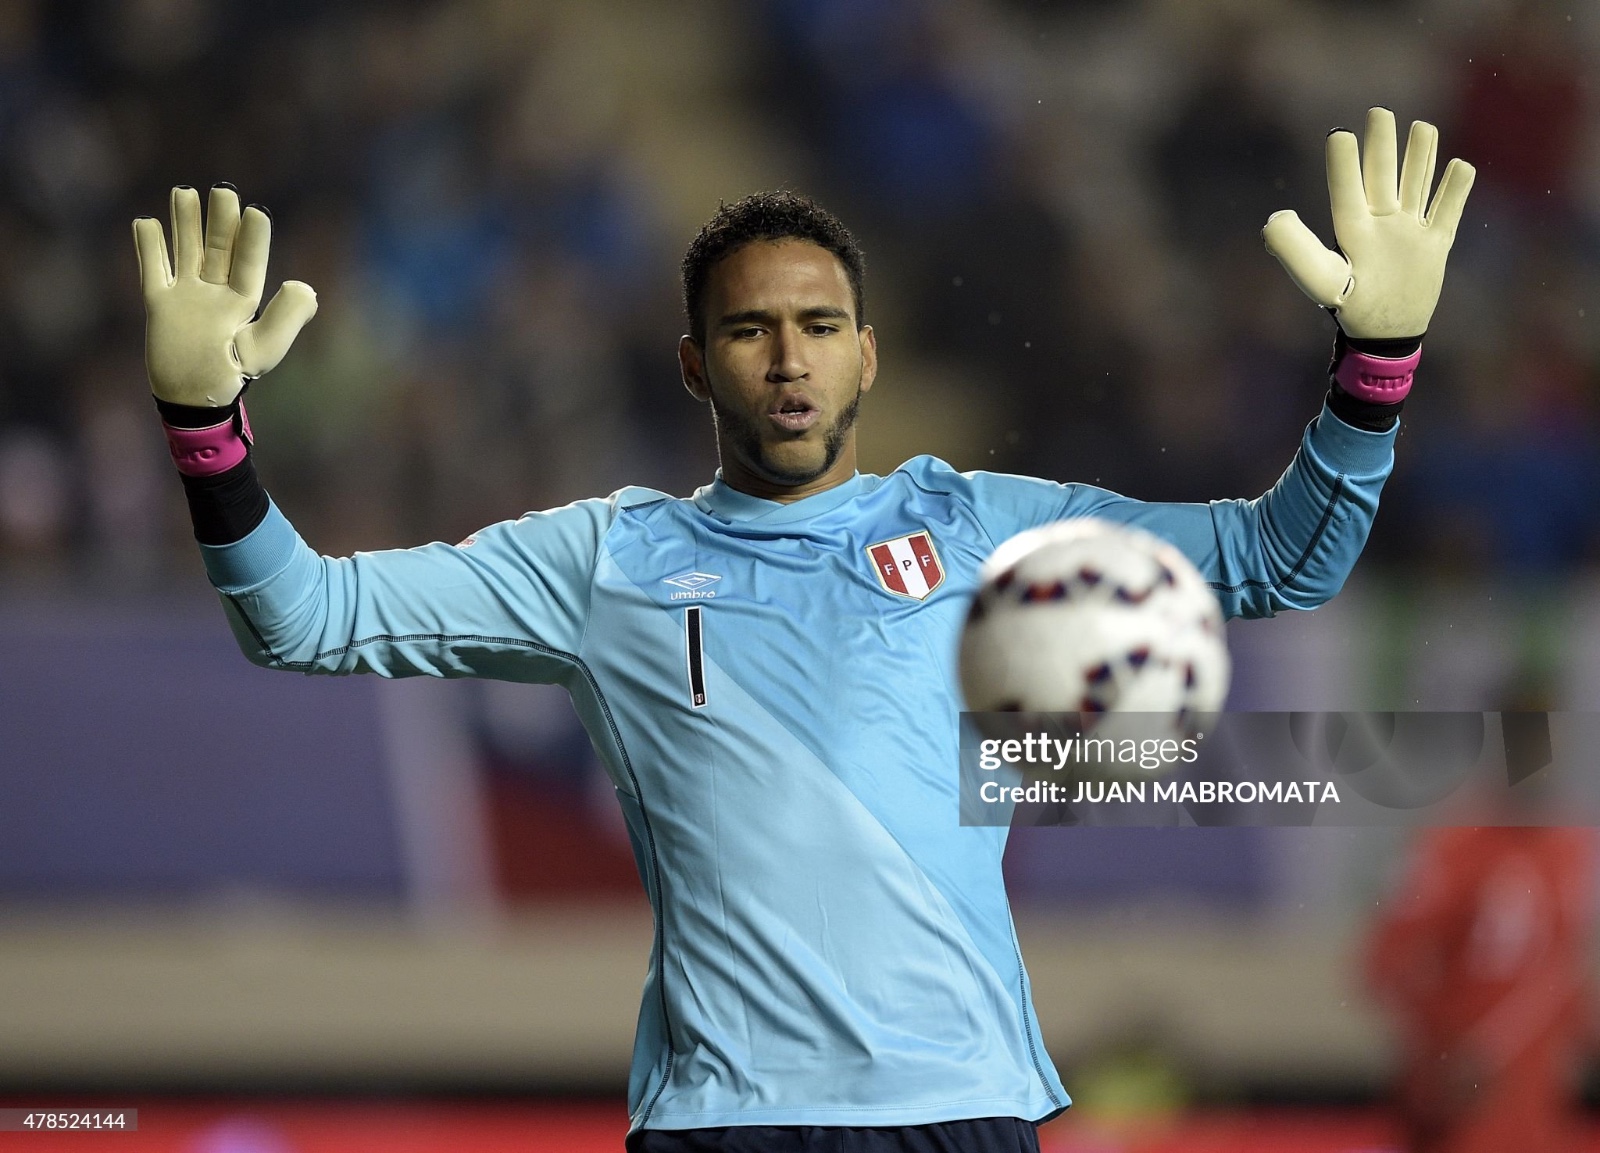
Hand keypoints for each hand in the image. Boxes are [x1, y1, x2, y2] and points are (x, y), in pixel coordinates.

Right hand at [132, 185, 317, 406]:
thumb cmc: (230, 375)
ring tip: (184, 192)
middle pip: (217, 249)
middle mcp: (215, 293)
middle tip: (224, 191)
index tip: (257, 212)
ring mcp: (187, 296)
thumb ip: (285, 319)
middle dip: (220, 221)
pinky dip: (149, 248)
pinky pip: (153, 271)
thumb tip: (305, 287)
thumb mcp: (263, 349)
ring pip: (186, 251)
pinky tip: (146, 222)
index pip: (248, 263)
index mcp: (243, 301)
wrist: (192, 399)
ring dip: (185, 224)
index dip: (253, 239)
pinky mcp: (160, 305)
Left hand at [1262, 108, 1474, 339]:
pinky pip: (1448, 213)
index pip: (1348, 191)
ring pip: (1416, 185)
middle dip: (1383, 146)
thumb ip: (1296, 251)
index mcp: (1354, 230)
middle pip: (1383, 177)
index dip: (1344, 164)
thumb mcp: (1321, 279)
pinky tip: (1461, 167)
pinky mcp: (1434, 245)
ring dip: (1420, 157)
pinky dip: (1455, 191)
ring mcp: (1409, 232)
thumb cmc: (1351, 308)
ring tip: (1422, 127)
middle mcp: (1381, 224)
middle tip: (1379, 112)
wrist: (1385, 336)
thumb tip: (1272, 220)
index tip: (1339, 134)